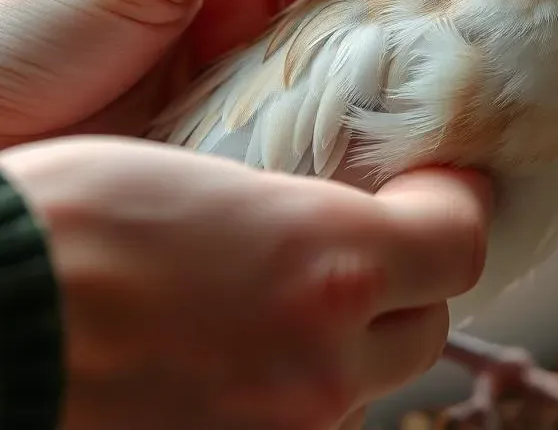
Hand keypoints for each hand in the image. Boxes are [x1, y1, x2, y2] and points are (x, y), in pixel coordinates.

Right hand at [0, 137, 491, 429]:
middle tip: (366, 237)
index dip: (455, 205)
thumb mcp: (211, 183)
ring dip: (352, 339)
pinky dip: (296, 387)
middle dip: (409, 279)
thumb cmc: (67, 228)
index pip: (459, 243)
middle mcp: (321, 362)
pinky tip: (244, 349)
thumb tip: (350, 220)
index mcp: (325, 263)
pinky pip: (306, 424)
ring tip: (290, 295)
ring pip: (367, 383)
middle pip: (428, 325)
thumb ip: (303, 214)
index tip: (437, 185)